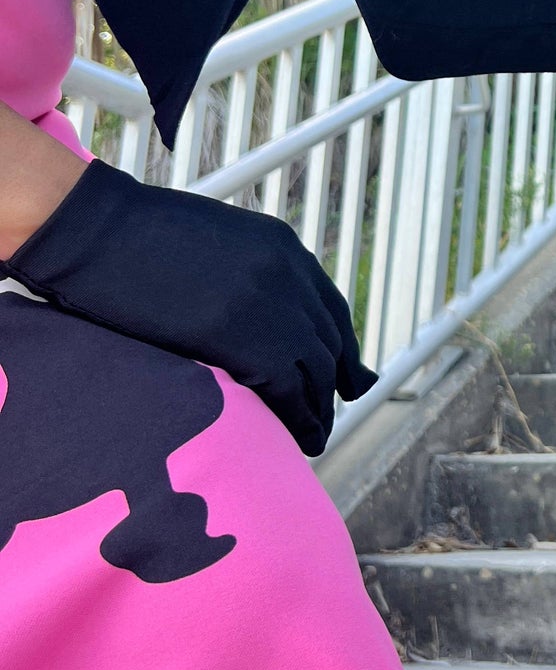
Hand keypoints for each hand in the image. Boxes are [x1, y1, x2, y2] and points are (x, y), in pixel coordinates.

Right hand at [1, 159, 375, 454]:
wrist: (95, 230)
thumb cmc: (130, 235)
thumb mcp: (210, 241)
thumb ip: (243, 271)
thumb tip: (249, 313)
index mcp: (281, 245)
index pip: (330, 308)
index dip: (341, 348)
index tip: (347, 378)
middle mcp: (288, 273)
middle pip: (328, 342)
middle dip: (332, 384)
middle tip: (324, 415)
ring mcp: (270, 304)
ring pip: (315, 371)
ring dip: (317, 409)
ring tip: (312, 437)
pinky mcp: (245, 338)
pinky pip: (289, 389)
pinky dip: (298, 418)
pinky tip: (296, 438)